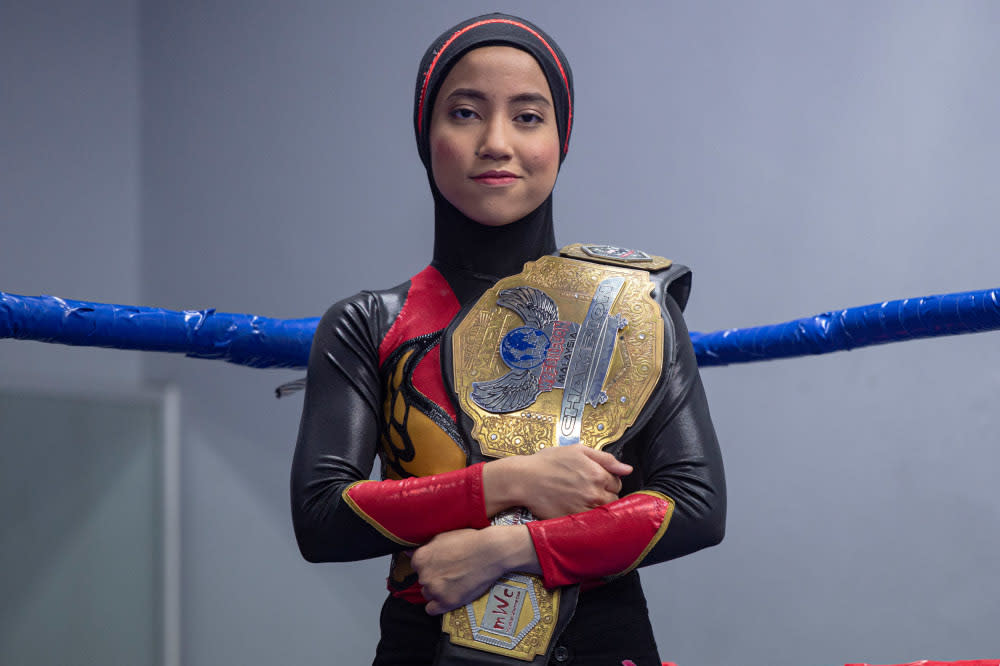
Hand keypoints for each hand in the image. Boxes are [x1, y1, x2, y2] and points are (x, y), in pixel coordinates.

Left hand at [410, 526, 538, 614]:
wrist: (491, 552)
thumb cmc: (469, 541)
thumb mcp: (442, 537)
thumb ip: (426, 547)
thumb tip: (409, 553)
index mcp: (420, 558)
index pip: (416, 566)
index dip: (429, 565)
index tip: (440, 565)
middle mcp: (424, 575)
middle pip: (423, 580)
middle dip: (434, 577)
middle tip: (450, 572)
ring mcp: (435, 590)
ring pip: (428, 594)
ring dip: (437, 590)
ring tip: (454, 583)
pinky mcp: (447, 602)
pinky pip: (432, 610)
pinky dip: (438, 605)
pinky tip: (448, 597)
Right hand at [483, 444, 632, 518]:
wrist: (524, 479)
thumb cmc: (548, 462)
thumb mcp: (578, 450)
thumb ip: (605, 458)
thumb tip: (627, 468)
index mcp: (597, 474)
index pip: (617, 483)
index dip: (609, 481)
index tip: (597, 479)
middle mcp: (593, 493)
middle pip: (614, 500)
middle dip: (605, 495)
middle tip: (589, 489)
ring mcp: (583, 508)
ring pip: (603, 513)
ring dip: (597, 507)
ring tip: (582, 499)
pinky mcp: (573, 520)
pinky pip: (589, 523)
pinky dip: (587, 518)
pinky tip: (576, 508)